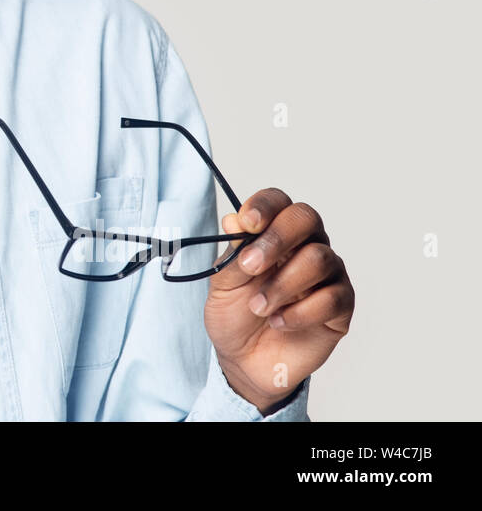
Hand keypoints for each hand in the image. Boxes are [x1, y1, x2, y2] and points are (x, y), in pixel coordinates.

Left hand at [203, 188, 354, 414]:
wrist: (244, 360)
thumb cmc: (235, 316)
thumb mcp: (222, 284)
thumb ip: (232, 254)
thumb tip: (233, 220)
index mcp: (273, 234)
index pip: (278, 202)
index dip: (265, 206)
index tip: (247, 222)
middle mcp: (305, 247)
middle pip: (306, 218)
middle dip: (277, 239)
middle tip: (251, 266)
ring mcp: (327, 275)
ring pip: (319, 258)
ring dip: (282, 284)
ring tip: (258, 307)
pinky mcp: (340, 307)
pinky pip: (332, 297)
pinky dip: (299, 312)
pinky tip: (279, 322)